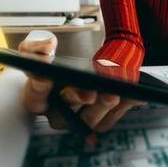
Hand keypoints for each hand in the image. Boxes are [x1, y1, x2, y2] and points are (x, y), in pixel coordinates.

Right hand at [19, 38, 142, 131]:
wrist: (96, 64)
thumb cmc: (66, 62)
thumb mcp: (45, 48)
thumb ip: (37, 46)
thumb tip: (46, 45)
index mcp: (39, 98)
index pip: (34, 99)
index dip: (38, 89)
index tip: (45, 79)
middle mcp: (59, 113)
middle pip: (64, 115)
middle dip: (76, 100)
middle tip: (87, 93)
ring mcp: (81, 119)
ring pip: (90, 119)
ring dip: (102, 106)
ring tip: (112, 93)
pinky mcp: (103, 120)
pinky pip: (113, 118)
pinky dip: (124, 105)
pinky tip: (132, 95)